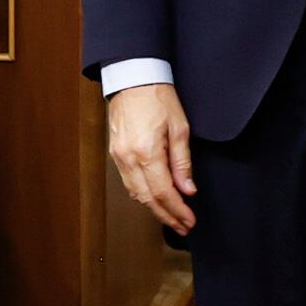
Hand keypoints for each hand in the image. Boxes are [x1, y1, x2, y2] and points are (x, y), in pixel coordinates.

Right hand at [107, 83, 196, 235]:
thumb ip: (182, 162)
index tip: (189, 221)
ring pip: (136, 194)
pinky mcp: (115, 154)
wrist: (132, 78)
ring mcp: (119, 158)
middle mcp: (128, 159)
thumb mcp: (180, 128)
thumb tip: (188, 189)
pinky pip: (129, 183)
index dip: (177, 211)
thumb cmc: (157, 97)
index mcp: (146, 152)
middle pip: (148, 199)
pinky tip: (155, 199)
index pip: (164, 193)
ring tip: (172, 217)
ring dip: (155, 209)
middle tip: (183, 227)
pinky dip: (143, 195)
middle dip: (166, 216)